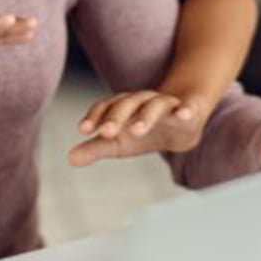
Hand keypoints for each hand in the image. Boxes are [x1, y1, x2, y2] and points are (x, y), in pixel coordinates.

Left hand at [67, 89, 210, 166]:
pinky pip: (188, 107)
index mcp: (125, 107)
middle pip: (128, 103)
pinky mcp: (190, 109)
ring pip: (155, 105)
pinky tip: (184, 114)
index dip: (95, 116)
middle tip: (107, 132)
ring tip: (136, 130)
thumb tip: (70, 159)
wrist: (183, 122)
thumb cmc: (146, 130)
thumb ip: (96, 148)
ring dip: (145, 116)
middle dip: (117, 116)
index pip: (107, 106)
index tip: (84, 130)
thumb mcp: (120, 142)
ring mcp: (168, 104)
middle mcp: (144, 101)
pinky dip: (186, 110)